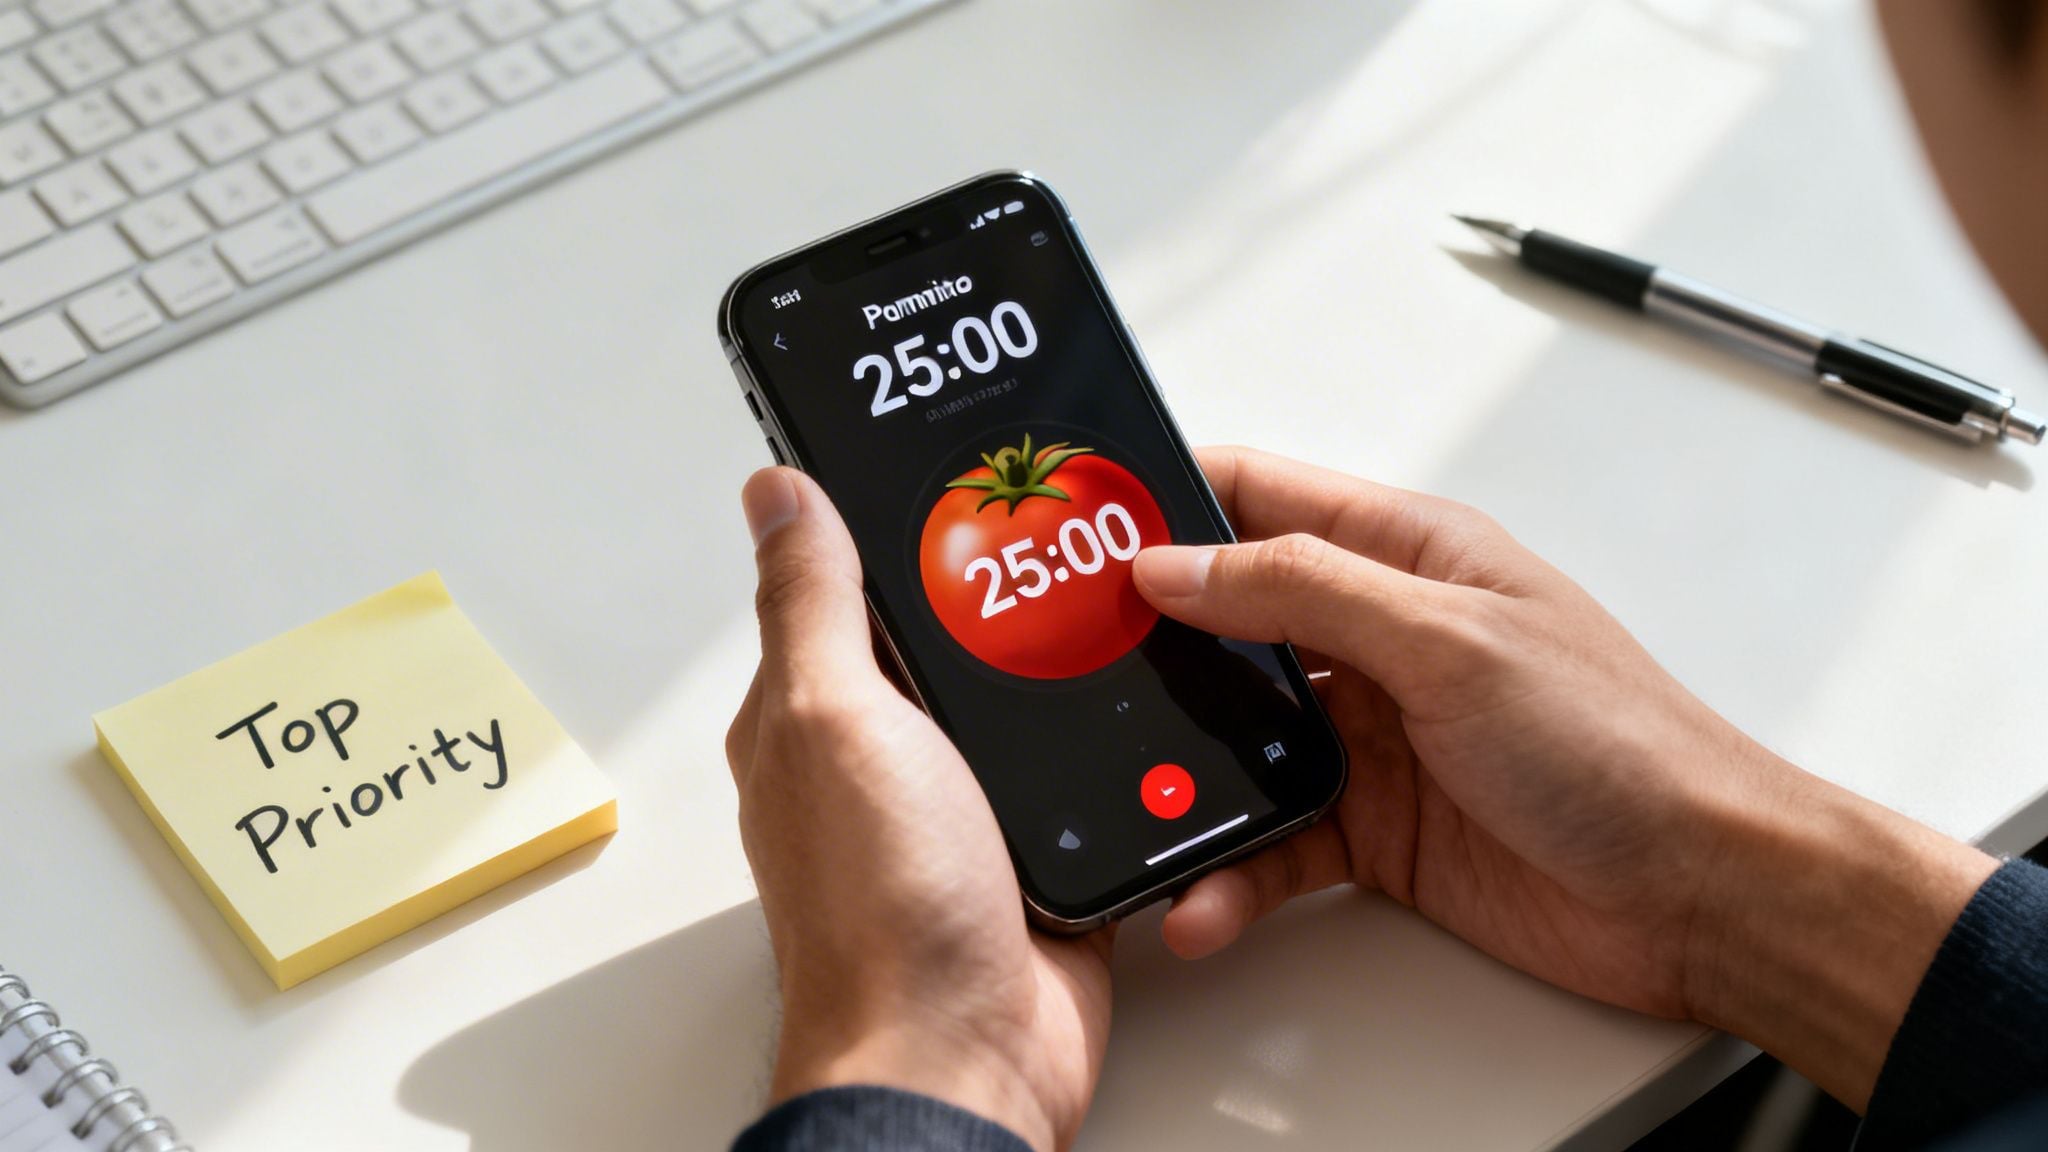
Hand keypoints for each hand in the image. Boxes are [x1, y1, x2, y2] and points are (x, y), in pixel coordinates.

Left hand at [726, 467, 1113, 1151]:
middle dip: (1003, 592)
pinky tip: (1141, 702)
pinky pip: (1074, 775)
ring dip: (1060, 666)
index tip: (955, 469)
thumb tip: (777, 493)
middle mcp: (880, 759)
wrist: (967, 1054)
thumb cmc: (883, 909)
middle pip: (948, 640)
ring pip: (1018, 702)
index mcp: (813, 717)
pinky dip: (1104, 746)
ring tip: (1122, 598)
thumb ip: (814, 604)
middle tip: (1070, 527)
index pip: (846, 588)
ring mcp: (959, 808)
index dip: (896, 526)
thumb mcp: (835, 719)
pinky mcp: (1033, 852)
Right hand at [1133, 447, 1994, 1109]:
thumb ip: (1306, 592)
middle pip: (1228, 619)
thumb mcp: (1451, 641)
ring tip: (1128, 803)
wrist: (1699, 894)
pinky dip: (1230, 868)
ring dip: (1183, 773)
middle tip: (1063, 673)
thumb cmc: (1620, 746)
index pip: (1260, 494)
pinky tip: (1203, 896)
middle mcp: (1382, 635)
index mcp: (1410, 555)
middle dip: (1147, 647)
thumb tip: (1178, 564)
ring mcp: (1373, 733)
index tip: (1080, 520)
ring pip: (1236, 737)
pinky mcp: (1372, 827)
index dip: (1166, 497)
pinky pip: (1271, 836)